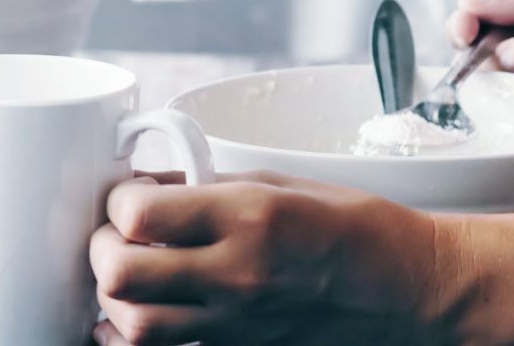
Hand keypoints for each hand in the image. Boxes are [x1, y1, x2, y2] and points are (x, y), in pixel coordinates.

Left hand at [90, 172, 453, 345]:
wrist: (411, 292)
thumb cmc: (358, 229)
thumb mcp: (283, 184)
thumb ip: (210, 188)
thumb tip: (152, 187)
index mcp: (248, 217)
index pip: (138, 215)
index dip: (119, 201)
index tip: (130, 196)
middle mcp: (237, 274)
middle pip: (121, 277)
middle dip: (102, 251)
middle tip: (114, 237)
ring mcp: (238, 325)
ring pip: (134, 329)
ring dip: (115, 301)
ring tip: (128, 278)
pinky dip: (139, 342)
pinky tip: (143, 321)